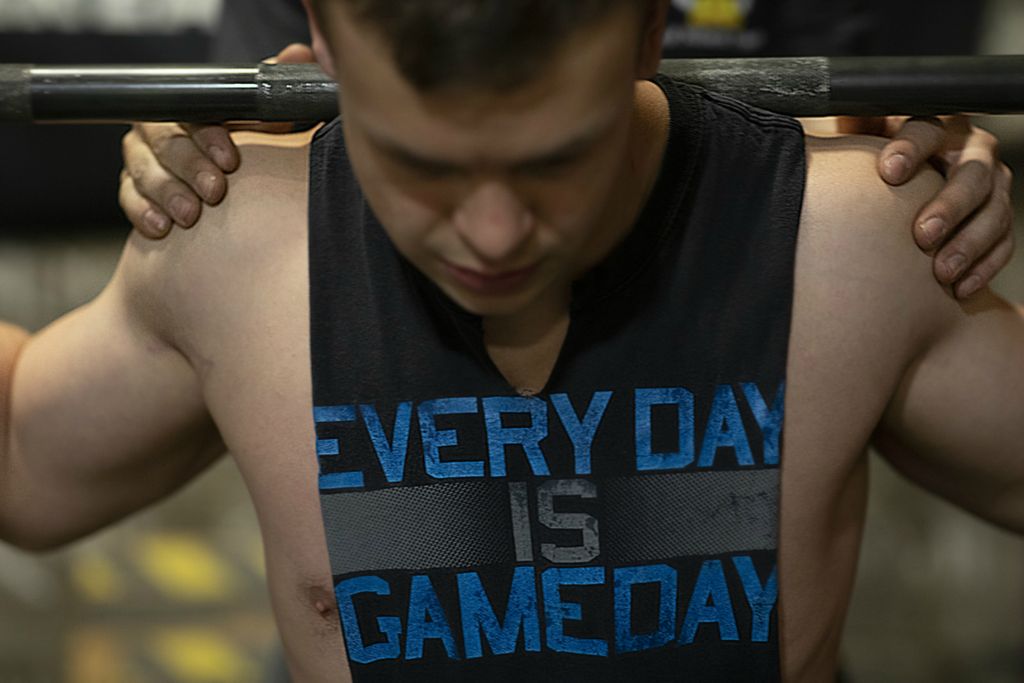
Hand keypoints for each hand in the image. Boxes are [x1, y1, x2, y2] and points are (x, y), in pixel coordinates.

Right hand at [119, 43, 316, 237]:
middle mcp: (158, 129)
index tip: (231, 161)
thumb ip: (275, 88)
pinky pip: (130, 199)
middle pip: (163, 143)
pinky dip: (144, 213)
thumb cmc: (247, 145)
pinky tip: (162, 228)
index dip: (209, 137)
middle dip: (190, 168)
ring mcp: (142, 159)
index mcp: (187, 107)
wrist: (230, 184)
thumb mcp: (265, 118)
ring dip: (168, 193)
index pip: (191, 114)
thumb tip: (299, 54)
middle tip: (214, 191)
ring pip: (144, 171)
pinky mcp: (134, 190)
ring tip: (190, 216)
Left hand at [838, 116, 1014, 298]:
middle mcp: (971, 152)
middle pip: (974, 173)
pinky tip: (958, 286)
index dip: (911, 149)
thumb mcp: (863, 140)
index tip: (888, 172)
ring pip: (994, 211)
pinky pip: (1003, 243)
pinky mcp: (998, 221)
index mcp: (936, 127)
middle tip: (922, 234)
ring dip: (969, 243)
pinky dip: (983, 266)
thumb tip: (829, 110)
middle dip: (950, 204)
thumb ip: (855, 126)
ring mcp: (991, 187)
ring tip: (940, 271)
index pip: (929, 129)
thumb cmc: (877, 165)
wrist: (900, 190)